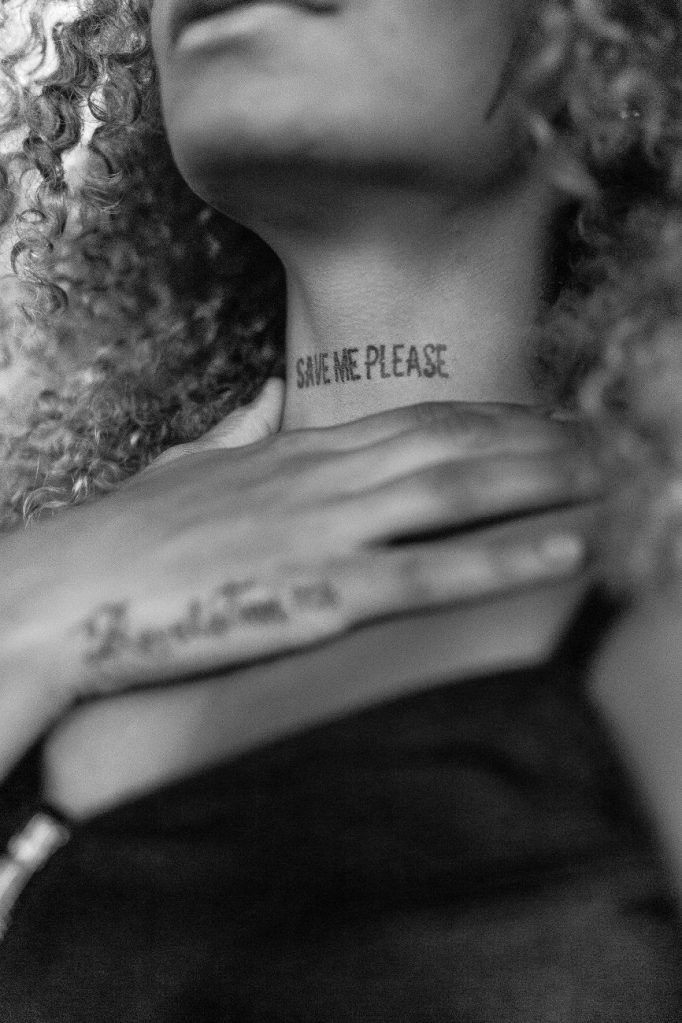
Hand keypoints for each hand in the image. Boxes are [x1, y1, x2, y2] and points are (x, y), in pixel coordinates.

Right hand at [0, 385, 599, 723]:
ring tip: (611, 475)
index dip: (488, 417)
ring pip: (458, 492)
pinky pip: (435, 574)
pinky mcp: (321, 595)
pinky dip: (508, 559)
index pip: (413, 419)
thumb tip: (267, 396)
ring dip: (545, 482)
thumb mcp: (186, 469)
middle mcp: (322, 478)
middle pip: (453, 443)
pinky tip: (567, 548)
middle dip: (536, 439)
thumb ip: (236, 429)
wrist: (65, 593)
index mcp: (293, 452)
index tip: (538, 417)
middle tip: (602, 436)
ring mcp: (326, 532)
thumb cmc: (123, 541)